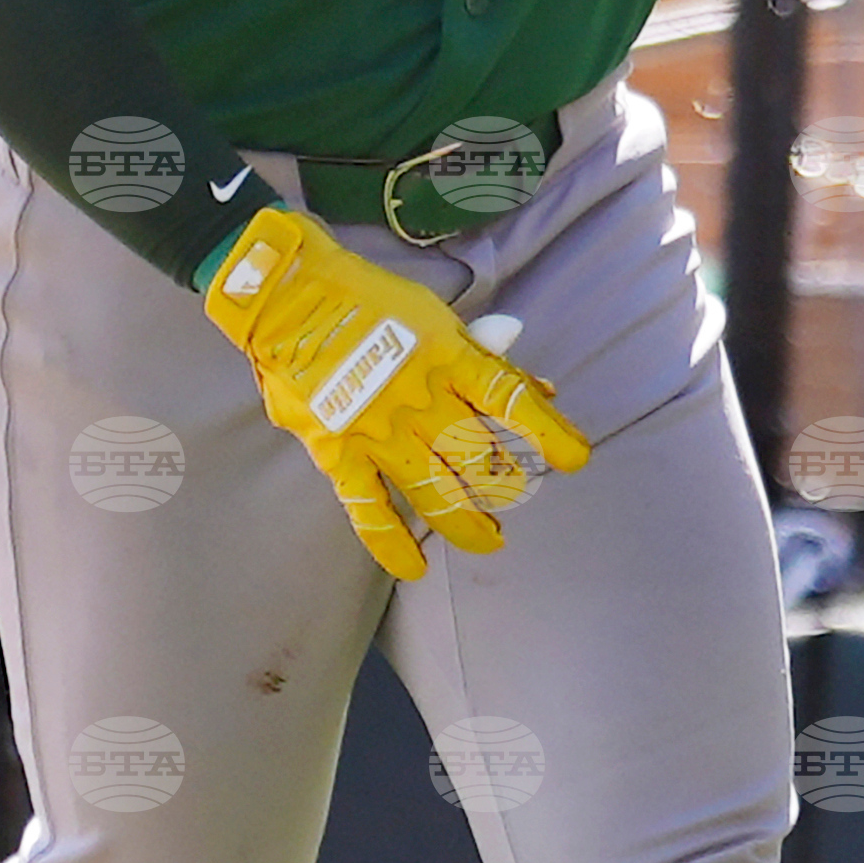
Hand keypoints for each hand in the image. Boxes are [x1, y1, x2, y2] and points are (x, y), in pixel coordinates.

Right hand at [202, 206, 588, 580]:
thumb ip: (484, 356)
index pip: (511, 401)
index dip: (548, 432)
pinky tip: (413, 568)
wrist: (288, 294)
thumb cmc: (368, 298)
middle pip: (478, 459)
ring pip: (434, 493)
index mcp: (449, 359)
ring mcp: (378, 432)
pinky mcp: (337, 453)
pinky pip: (368, 509)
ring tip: (488, 540)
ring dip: (466, 524)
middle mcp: (420, 401)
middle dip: (505, 486)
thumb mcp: (436, 315)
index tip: (575, 459)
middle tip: (514, 497)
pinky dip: (391, 544)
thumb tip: (539, 390)